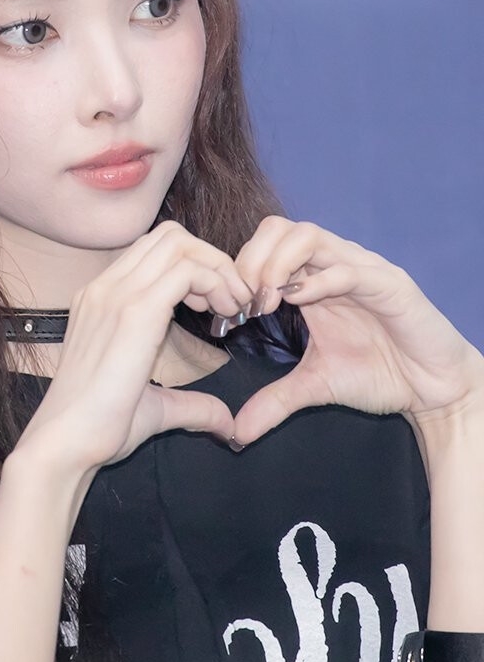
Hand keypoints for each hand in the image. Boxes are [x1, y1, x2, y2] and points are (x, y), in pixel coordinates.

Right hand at [16, 221, 251, 470]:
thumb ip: (192, 405)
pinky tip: (224, 315)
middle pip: (170, 236)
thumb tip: (227, 424)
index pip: (154, 251)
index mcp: (101, 299)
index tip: (213, 306)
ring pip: (180, 244)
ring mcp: (116, 294)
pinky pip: (187, 271)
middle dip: (211, 260)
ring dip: (217, 269)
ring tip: (233, 307)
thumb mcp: (155, 407)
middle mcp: (105, 287)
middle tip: (231, 301)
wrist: (67, 443)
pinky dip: (216, 284)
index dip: (194, 267)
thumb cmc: (99, 429)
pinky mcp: (134, 311)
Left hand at [231, 216, 483, 446]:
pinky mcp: (390, 284)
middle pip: (280, 228)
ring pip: (309, 236)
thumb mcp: (315, 387)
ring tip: (267, 302)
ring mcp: (362, 270)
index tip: (229, 310)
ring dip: (277, 264)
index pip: (265, 245)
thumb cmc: (379, 376)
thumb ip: (275, 402)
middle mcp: (333, 266)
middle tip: (244, 301)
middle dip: (251, 260)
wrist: (433, 390)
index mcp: (312, 280)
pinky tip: (297, 302)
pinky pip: (348, 269)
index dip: (240, 270)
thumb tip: (237, 434)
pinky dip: (317, 281)